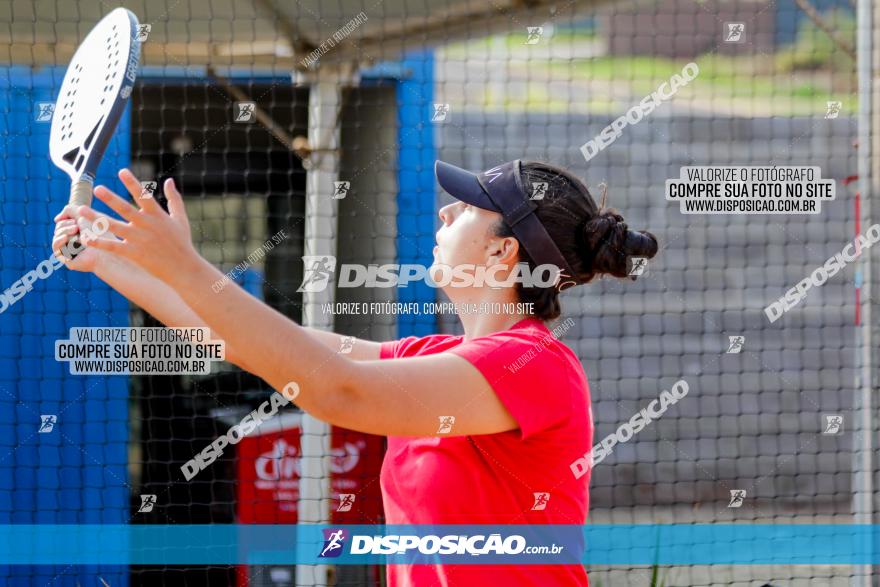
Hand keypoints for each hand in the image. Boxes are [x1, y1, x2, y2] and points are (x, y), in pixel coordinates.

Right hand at [52, 204, 117, 271]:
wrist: (107, 250)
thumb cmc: (99, 233)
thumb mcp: (84, 216)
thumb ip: (70, 210)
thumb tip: (56, 219)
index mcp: (79, 235)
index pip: (63, 225)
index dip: (66, 220)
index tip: (76, 220)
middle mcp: (74, 244)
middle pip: (58, 230)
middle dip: (64, 225)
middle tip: (76, 226)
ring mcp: (71, 253)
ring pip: (56, 238)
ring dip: (63, 231)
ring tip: (75, 229)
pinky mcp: (69, 261)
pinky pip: (56, 250)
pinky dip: (59, 241)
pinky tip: (66, 238)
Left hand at [75, 168, 198, 284]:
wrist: (184, 268)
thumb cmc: (182, 242)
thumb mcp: (180, 218)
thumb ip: (174, 199)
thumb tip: (169, 180)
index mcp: (157, 215)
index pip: (143, 195)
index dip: (133, 183)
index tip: (122, 171)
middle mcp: (146, 225)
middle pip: (125, 209)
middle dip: (111, 198)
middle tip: (97, 188)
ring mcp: (139, 239)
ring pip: (114, 226)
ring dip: (96, 218)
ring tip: (81, 210)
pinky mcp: (134, 253)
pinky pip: (113, 246)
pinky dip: (99, 242)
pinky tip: (85, 237)